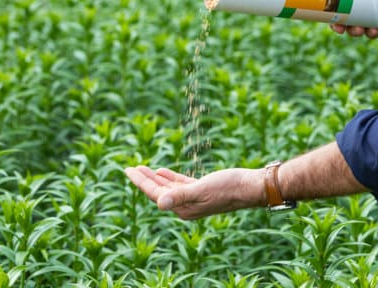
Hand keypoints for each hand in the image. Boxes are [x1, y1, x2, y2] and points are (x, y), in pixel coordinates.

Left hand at [124, 166, 265, 219]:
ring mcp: (193, 199)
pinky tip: (161, 171)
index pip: (156, 194)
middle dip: (143, 180)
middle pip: (159, 191)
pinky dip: (169, 178)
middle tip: (129, 169)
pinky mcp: (201, 191)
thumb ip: (180, 195)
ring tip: (141, 168)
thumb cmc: (227, 188)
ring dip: (154, 178)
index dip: (141, 182)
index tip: (128, 170)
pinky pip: (179, 184)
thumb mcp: (201, 189)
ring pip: (168, 187)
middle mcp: (186, 206)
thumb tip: (159, 202)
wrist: (250, 187)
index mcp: (183, 208)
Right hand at [330, 0, 377, 38]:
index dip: (328, 4)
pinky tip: (373, 32)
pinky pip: (372, 26)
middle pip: (342, 11)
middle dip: (339, 24)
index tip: (326, 14)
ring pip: (356, 21)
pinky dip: (371, 32)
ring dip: (354, 30)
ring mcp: (370, 6)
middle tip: (343, 30)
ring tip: (361, 31)